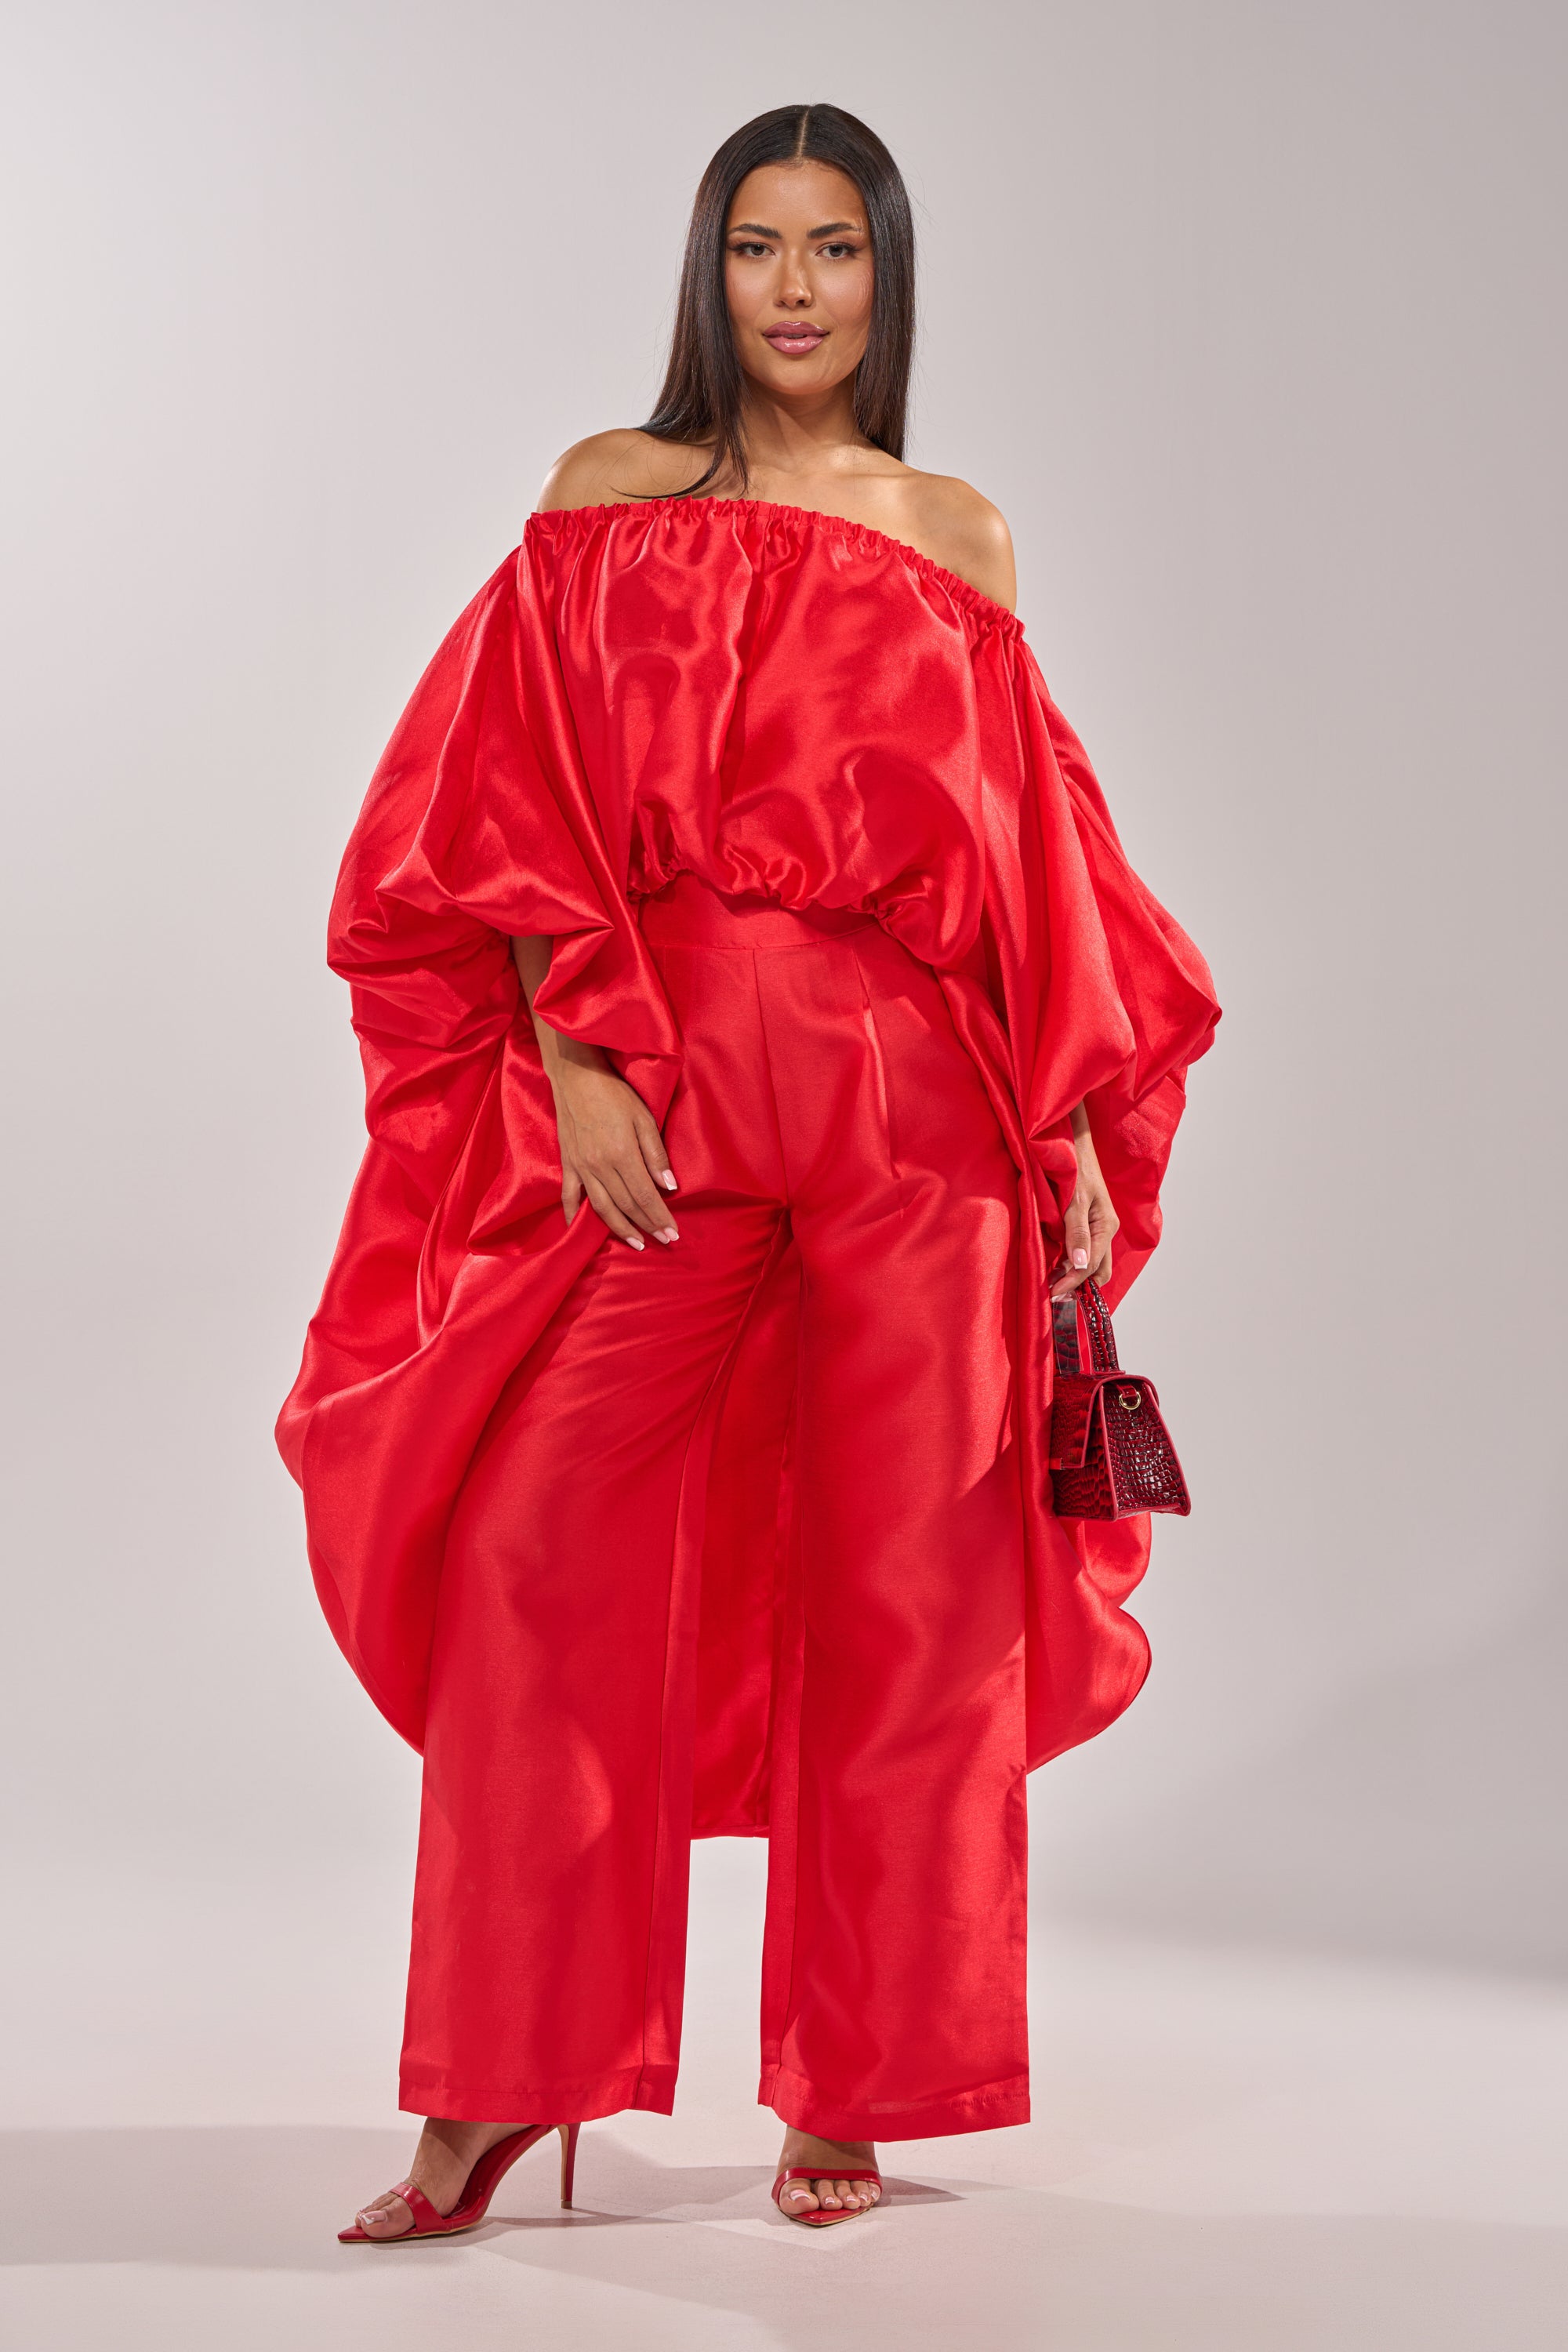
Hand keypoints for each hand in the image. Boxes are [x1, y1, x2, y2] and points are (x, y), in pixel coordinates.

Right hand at [512, 932, 678, 1252]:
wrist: (575, 1074)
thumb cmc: (614, 1091)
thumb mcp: (644, 1117)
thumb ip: (656, 1154)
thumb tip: (669, 1187)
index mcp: (621, 1155)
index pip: (645, 1196)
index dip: (659, 1217)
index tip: (673, 1234)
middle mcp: (600, 1167)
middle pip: (626, 1205)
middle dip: (646, 1226)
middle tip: (662, 1241)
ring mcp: (581, 1167)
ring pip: (601, 1206)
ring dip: (619, 1227)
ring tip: (635, 1242)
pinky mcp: (568, 1162)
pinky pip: (570, 1194)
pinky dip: (574, 1214)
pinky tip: (579, 1228)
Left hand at [1048, 1111, 1118, 1300]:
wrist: (1071, 1142)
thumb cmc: (1075, 1166)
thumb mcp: (1075, 1200)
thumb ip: (1077, 1232)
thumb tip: (1080, 1264)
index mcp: (1106, 1227)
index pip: (1092, 1267)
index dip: (1073, 1283)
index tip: (1052, 1294)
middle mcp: (1104, 1230)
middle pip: (1097, 1271)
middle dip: (1078, 1286)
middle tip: (1052, 1295)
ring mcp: (1095, 1227)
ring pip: (1090, 1262)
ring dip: (1073, 1276)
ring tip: (1050, 1283)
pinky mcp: (1084, 1222)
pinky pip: (1082, 1250)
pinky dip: (1069, 1263)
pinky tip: (1054, 1265)